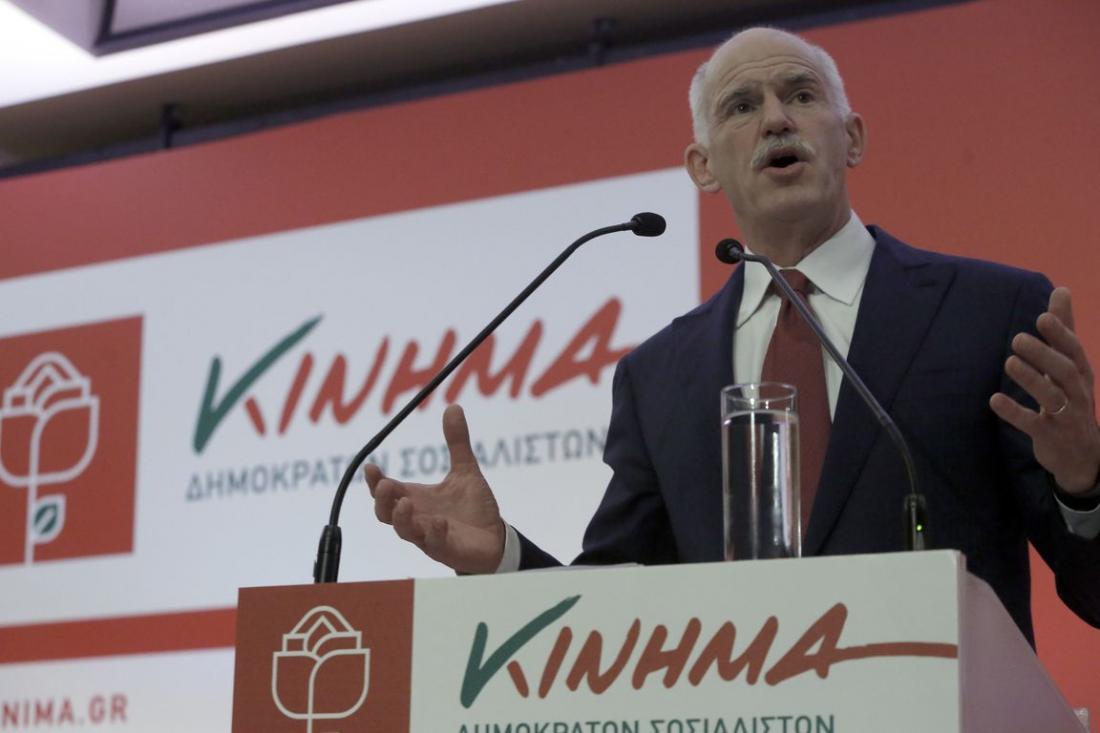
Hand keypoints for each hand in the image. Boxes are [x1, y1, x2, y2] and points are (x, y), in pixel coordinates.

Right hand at [367, 404, 505, 572]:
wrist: (495, 537)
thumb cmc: (474, 507)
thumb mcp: (465, 470)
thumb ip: (457, 442)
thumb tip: (453, 407)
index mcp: (416, 499)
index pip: (386, 491)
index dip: (374, 481)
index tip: (371, 466)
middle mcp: (417, 518)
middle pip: (385, 513)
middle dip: (381, 500)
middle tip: (384, 485)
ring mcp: (429, 536)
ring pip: (404, 531)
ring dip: (401, 518)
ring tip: (405, 502)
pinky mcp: (446, 550)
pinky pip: (434, 544)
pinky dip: (434, 533)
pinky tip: (439, 522)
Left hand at [991, 287, 1099, 493]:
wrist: (1082, 454)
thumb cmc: (1071, 398)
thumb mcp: (1070, 364)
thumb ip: (1063, 329)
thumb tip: (1061, 289)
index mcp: (1081, 374)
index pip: (1074, 351)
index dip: (1060, 334)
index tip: (1042, 316)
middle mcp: (1078, 393)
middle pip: (1065, 372)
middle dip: (1044, 354)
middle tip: (1017, 338)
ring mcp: (1066, 416)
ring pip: (1052, 396)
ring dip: (1031, 379)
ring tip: (1009, 362)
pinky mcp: (1050, 436)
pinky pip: (1033, 424)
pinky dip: (1014, 412)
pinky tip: (995, 400)